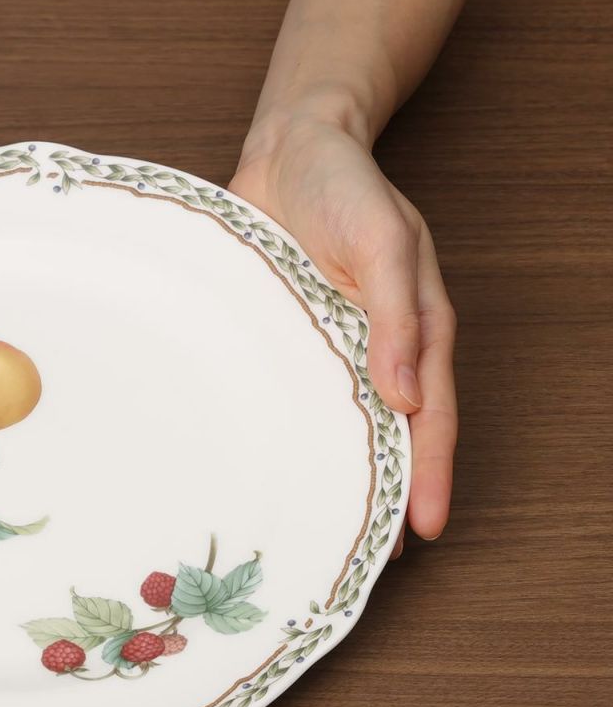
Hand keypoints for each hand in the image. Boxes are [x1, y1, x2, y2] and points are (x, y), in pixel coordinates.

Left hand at [229, 117, 456, 548]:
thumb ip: (394, 315)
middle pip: (387, 435)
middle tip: (371, 557)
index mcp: (415, 328)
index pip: (429, 416)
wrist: (289, 149)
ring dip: (337, 477)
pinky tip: (277, 469)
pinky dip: (292, 438)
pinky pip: (291, 400)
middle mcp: (375, 349)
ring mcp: (329, 349)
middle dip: (385, 495)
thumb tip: (403, 395)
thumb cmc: (344, 186)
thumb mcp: (380, 240)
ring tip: (324, 532)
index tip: (423, 531)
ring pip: (338, 426)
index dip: (430, 474)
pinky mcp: (286, 342)